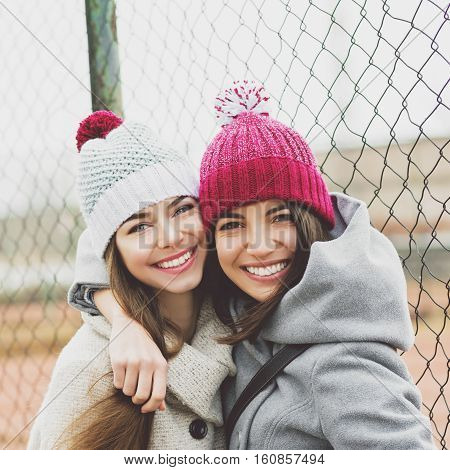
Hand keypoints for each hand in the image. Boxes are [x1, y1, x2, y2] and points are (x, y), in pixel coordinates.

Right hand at [94, 289, 167, 412]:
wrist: (130, 324)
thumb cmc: (146, 347)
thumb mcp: (157, 362)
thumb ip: (159, 384)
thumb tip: (161, 408)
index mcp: (161, 364)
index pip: (159, 394)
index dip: (151, 406)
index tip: (145, 408)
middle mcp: (148, 363)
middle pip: (142, 396)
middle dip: (137, 400)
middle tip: (135, 394)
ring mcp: (133, 362)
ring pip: (128, 391)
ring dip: (127, 389)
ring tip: (129, 378)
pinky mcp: (118, 361)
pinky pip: (117, 384)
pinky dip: (119, 382)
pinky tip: (122, 372)